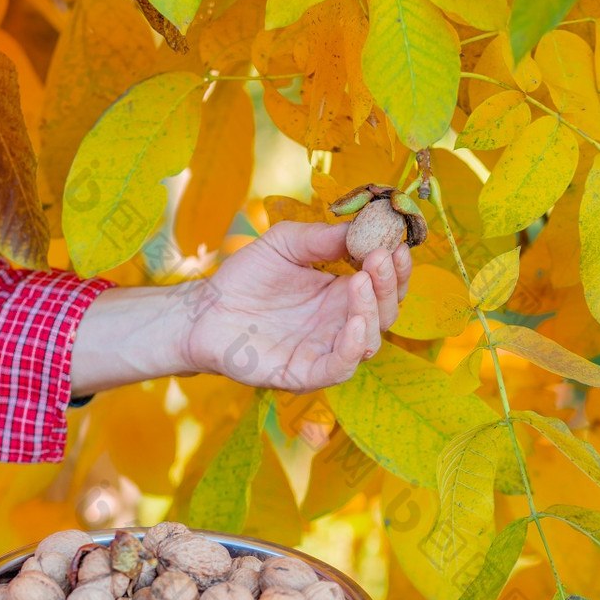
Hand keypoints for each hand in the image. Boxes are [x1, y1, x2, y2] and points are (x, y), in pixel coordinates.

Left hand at [183, 221, 411, 390]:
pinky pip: (339, 368)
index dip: (395, 268)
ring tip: (362, 280)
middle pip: (384, 312)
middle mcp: (339, 325)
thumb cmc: (245, 277)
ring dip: (373, 312)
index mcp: (340, 294)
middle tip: (380, 256)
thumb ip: (321, 237)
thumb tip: (361, 226)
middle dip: (389, 285)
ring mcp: (324, 350)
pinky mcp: (304, 373)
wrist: (204, 309)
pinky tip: (356, 323)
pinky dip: (353, 349)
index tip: (395, 243)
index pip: (383, 286)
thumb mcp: (284, 244)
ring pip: (369, 342)